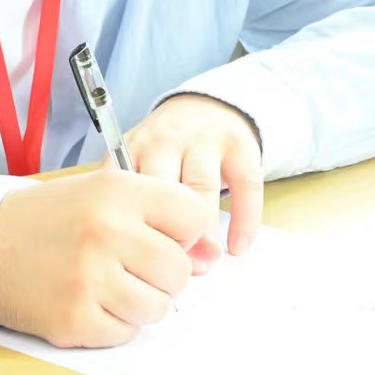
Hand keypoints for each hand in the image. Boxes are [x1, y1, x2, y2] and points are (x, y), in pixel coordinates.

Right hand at [0, 168, 212, 347]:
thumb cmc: (52, 218)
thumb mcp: (104, 194)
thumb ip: (161, 216)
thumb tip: (212, 255)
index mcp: (118, 191)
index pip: (195, 216)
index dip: (185, 232)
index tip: (163, 236)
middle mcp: (106, 232)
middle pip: (180, 271)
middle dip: (164, 275)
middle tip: (130, 266)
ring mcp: (89, 279)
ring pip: (158, 308)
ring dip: (141, 303)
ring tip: (109, 285)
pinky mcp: (74, 320)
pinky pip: (126, 333)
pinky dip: (114, 324)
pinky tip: (89, 301)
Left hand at [121, 93, 262, 266]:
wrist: (205, 106)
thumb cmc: (166, 152)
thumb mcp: (142, 167)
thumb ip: (145, 209)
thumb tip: (162, 268)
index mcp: (134, 149)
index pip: (129, 194)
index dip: (138, 233)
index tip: (145, 263)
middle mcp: (166, 140)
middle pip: (164, 192)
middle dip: (170, 235)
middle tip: (175, 268)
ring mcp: (204, 140)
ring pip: (202, 189)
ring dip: (205, 233)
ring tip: (206, 263)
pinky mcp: (240, 145)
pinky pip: (245, 186)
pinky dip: (244, 221)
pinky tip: (238, 248)